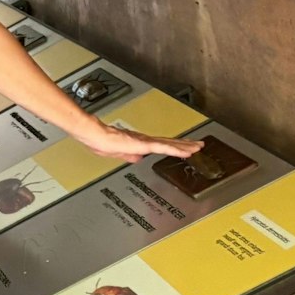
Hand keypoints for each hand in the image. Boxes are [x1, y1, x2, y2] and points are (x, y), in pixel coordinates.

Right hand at [76, 122, 204, 162]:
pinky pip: (164, 148)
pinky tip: (186, 152)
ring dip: (185, 147)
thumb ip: (128, 155)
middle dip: (185, 144)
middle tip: (198, 145)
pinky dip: (177, 150)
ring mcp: (146, 142)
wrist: (95, 136)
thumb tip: (137, 158)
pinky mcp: (145, 144)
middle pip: (169, 143)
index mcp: (138, 143)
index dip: (173, 146)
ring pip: (170, 145)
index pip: (161, 145)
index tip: (184, 147)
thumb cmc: (100, 141)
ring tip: (198, 147)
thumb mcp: (117, 153)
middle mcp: (145, 140)